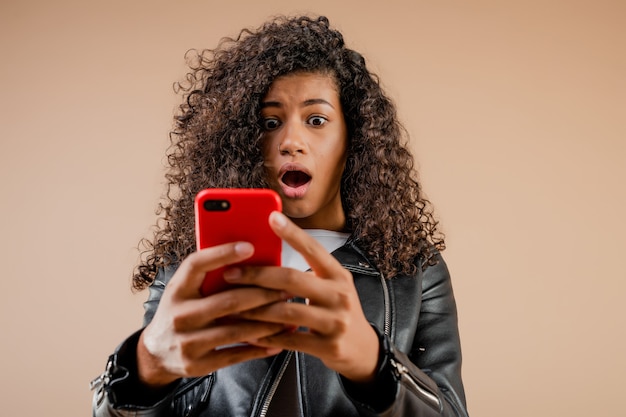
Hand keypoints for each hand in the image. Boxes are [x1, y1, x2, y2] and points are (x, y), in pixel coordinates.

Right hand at [137, 241, 288, 386]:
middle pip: (228, 301)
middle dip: (263, 294)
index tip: (249, 247)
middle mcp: (180, 315)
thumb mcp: (184, 291)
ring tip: (289, 314)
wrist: (155, 354)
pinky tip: (278, 342)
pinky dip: (259, 348)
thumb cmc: (180, 312)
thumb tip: (249, 256)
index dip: (222, 254)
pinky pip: (235, 355)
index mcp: (177, 290)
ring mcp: (188, 342)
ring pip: (236, 330)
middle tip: (287, 289)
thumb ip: (208, 277)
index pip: (196, 265)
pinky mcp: (198, 365)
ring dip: (267, 322)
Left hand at [223, 211, 379, 383]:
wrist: (363, 349)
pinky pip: (289, 339)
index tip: (271, 217)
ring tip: (232, 306)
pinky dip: (266, 336)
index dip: (292, 233)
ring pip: (286, 311)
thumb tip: (266, 258)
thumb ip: (307, 274)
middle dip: (257, 275)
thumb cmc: (337, 311)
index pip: (313, 249)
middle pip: (292, 279)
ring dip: (255, 309)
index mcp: (338, 275)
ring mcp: (335, 321)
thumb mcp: (331, 287)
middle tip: (231, 273)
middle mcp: (339, 295)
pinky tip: (249, 333)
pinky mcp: (328, 346)